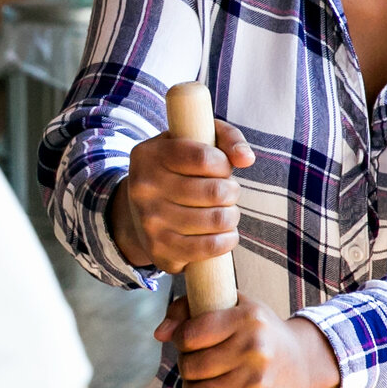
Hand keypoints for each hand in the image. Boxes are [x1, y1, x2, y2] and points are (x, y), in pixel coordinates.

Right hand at [107, 120, 255, 272]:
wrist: (140, 213)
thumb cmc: (179, 170)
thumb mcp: (195, 140)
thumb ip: (227, 137)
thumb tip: (246, 158)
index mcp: (149, 155)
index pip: (204, 158)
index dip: (224, 164)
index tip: (221, 168)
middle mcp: (143, 189)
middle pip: (215, 191)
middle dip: (232, 191)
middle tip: (226, 192)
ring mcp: (150, 222)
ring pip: (217, 219)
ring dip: (231, 215)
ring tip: (224, 210)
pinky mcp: (161, 250)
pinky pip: (211, 247)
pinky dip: (228, 239)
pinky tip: (224, 232)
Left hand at [160, 293, 339, 387]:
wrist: (303, 363)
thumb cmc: (257, 332)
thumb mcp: (231, 306)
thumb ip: (188, 309)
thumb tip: (160, 333)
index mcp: (247, 319)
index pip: (190, 335)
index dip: (180, 340)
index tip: (187, 342)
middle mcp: (256, 349)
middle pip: (191, 366)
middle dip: (187, 366)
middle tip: (197, 365)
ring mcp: (259, 382)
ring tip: (200, 383)